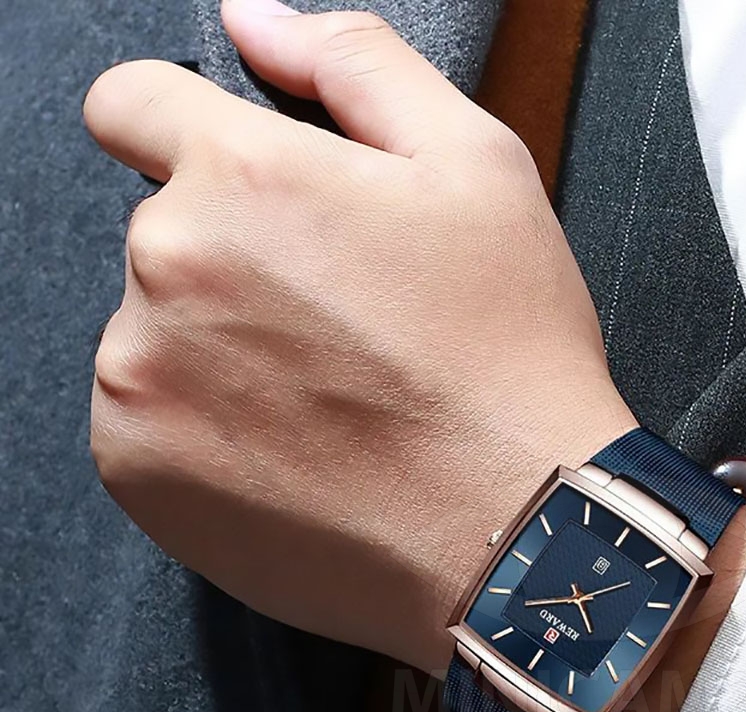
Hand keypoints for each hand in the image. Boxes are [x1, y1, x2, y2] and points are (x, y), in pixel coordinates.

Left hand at [83, 0, 633, 676]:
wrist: (519, 533)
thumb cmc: (512, 358)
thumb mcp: (481, 171)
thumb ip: (357, 65)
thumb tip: (253, 23)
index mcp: (241, 174)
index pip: (134, 106)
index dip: (193, 141)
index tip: (250, 202)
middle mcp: (166, 268)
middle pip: (162, 236)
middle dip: (236, 264)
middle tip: (341, 332)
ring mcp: (139, 380)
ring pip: (153, 333)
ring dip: (217, 354)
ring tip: (328, 406)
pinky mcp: (140, 475)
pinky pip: (146, 427)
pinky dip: (204, 437)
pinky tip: (296, 459)